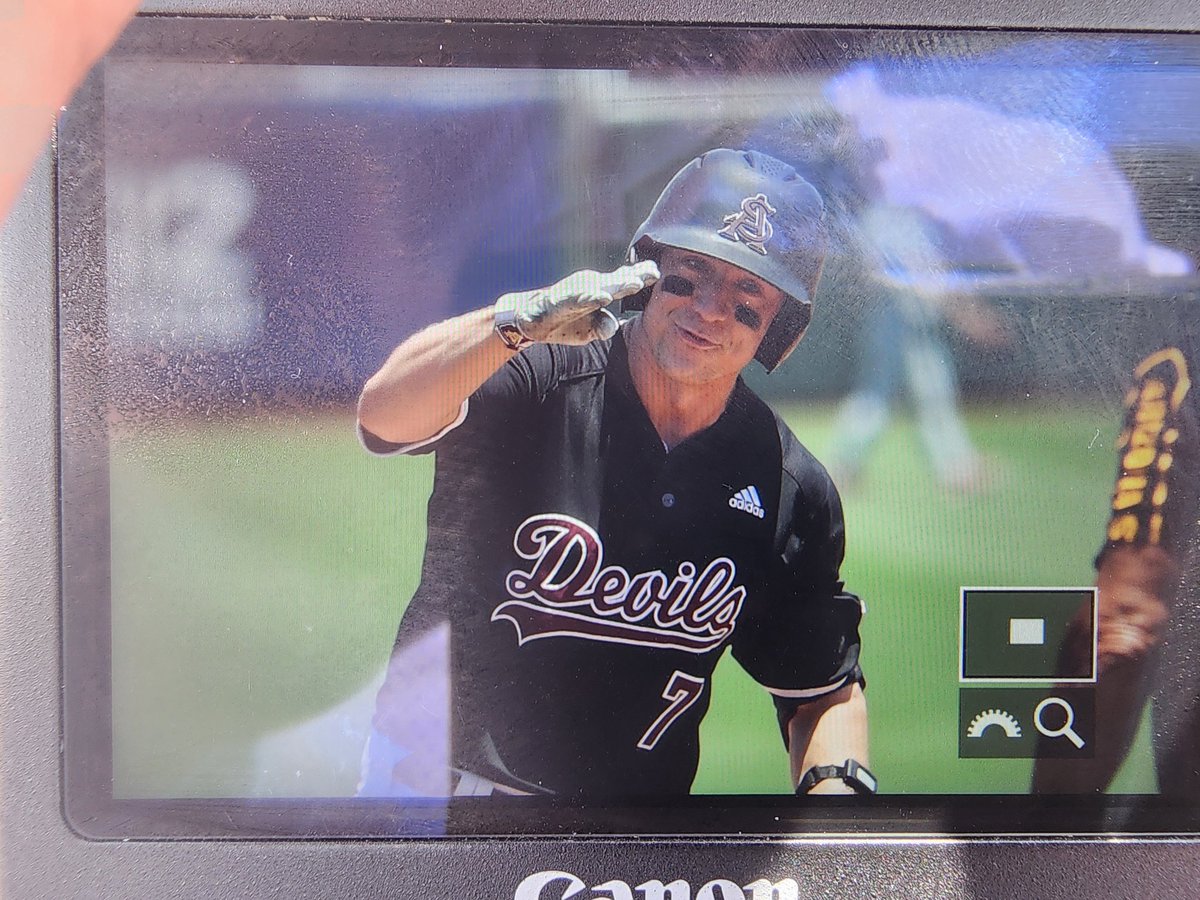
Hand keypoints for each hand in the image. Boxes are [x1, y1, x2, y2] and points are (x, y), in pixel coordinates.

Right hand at [494, 261, 658, 345]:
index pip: (622, 283)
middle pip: (615, 281)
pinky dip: (589, 297)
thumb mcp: (588, 330)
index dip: (639, 277)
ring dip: (617, 285)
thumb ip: (603, 327)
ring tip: (634, 284)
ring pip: (600, 287)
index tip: (657, 274)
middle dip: (634, 276)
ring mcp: (574, 292)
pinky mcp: (559, 300)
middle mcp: (588, 287)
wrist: (531, 322)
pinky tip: (601, 297)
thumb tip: (615, 325)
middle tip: (652, 273)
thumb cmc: (564, 323)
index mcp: (598, 291)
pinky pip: (576, 299)